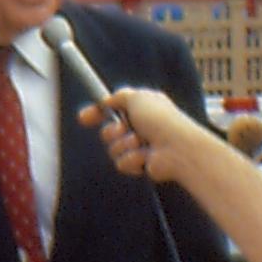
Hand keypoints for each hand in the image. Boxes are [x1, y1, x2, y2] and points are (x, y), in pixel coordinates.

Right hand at [84, 84, 208, 184]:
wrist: (177, 149)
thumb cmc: (161, 120)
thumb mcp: (136, 98)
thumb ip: (118, 97)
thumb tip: (105, 101)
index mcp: (142, 108)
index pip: (113, 109)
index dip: (97, 113)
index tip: (83, 118)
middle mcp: (141, 127)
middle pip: (108, 131)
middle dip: (114, 132)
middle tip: (125, 130)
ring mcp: (141, 147)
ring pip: (113, 149)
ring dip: (125, 145)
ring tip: (142, 144)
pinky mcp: (141, 165)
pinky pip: (122, 163)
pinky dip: (132, 159)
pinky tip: (146, 157)